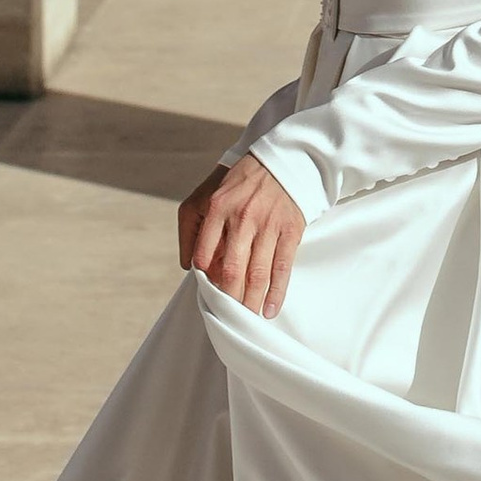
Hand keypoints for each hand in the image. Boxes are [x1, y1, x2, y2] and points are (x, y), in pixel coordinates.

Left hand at [178, 153, 306, 319]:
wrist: (282, 161)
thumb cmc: (239, 183)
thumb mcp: (204, 196)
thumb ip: (191, 230)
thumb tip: (190, 268)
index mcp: (216, 208)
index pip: (204, 255)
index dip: (204, 279)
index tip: (207, 293)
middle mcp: (242, 218)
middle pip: (231, 270)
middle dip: (228, 299)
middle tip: (227, 316)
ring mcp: (268, 225)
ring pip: (257, 273)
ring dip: (251, 301)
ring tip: (247, 319)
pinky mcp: (290, 229)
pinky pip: (282, 267)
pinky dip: (276, 292)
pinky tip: (270, 309)